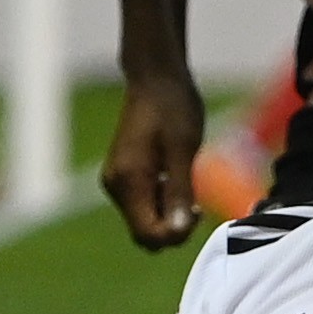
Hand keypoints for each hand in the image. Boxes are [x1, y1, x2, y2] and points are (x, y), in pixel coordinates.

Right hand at [100, 69, 204, 249]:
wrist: (155, 79)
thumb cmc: (174, 109)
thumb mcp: (183, 150)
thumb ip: (179, 192)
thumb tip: (178, 231)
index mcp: (128, 181)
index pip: (148, 234)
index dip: (175, 235)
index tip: (197, 210)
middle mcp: (115, 186)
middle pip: (143, 233)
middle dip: (172, 228)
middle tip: (196, 202)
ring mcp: (116, 181)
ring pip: (143, 220)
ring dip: (168, 214)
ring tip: (186, 184)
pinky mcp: (122, 176)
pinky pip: (141, 205)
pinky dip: (161, 203)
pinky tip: (175, 180)